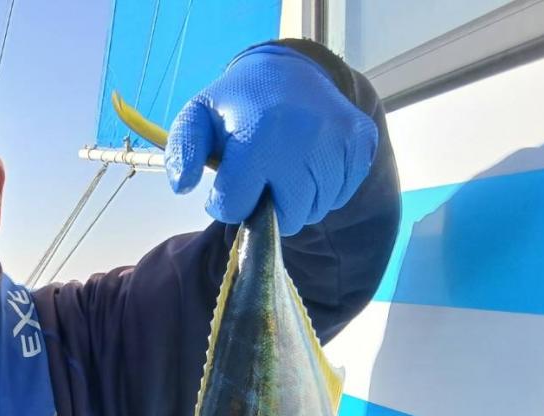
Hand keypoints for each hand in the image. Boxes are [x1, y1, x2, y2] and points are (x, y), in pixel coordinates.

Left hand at [163, 46, 376, 235]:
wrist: (292, 69)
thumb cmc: (239, 103)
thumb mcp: (197, 117)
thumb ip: (182, 151)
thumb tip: (183, 186)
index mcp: (259, 133)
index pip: (236, 206)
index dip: (226, 201)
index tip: (230, 179)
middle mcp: (305, 139)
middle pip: (284, 218)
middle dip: (266, 208)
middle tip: (260, 179)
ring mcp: (339, 142)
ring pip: (314, 211)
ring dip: (295, 202)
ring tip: (284, 169)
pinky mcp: (361, 144)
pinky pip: (339, 196)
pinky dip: (321, 191)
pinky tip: (307, 164)